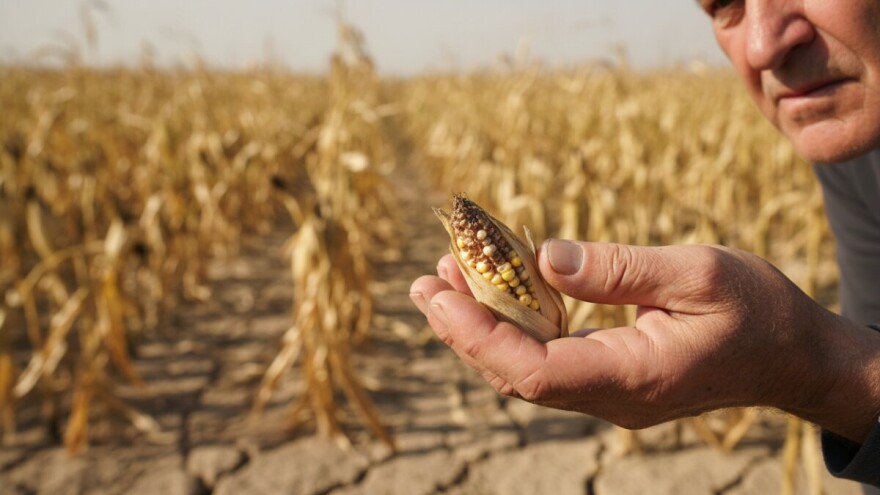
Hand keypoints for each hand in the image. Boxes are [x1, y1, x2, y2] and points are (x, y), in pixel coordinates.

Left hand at [410, 240, 879, 441]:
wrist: (791, 356)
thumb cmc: (756, 312)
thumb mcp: (697, 274)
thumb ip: (619, 269)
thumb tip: (543, 258)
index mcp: (634, 376)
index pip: (535, 371)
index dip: (479, 336)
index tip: (439, 296)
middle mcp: (612, 396)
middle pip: (517, 374)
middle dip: (463, 330)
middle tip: (424, 282)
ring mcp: (609, 391)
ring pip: (526, 369)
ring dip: (482, 326)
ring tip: (444, 278)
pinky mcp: (609, 376)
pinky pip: (547, 358)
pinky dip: (513, 325)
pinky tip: (494, 290)